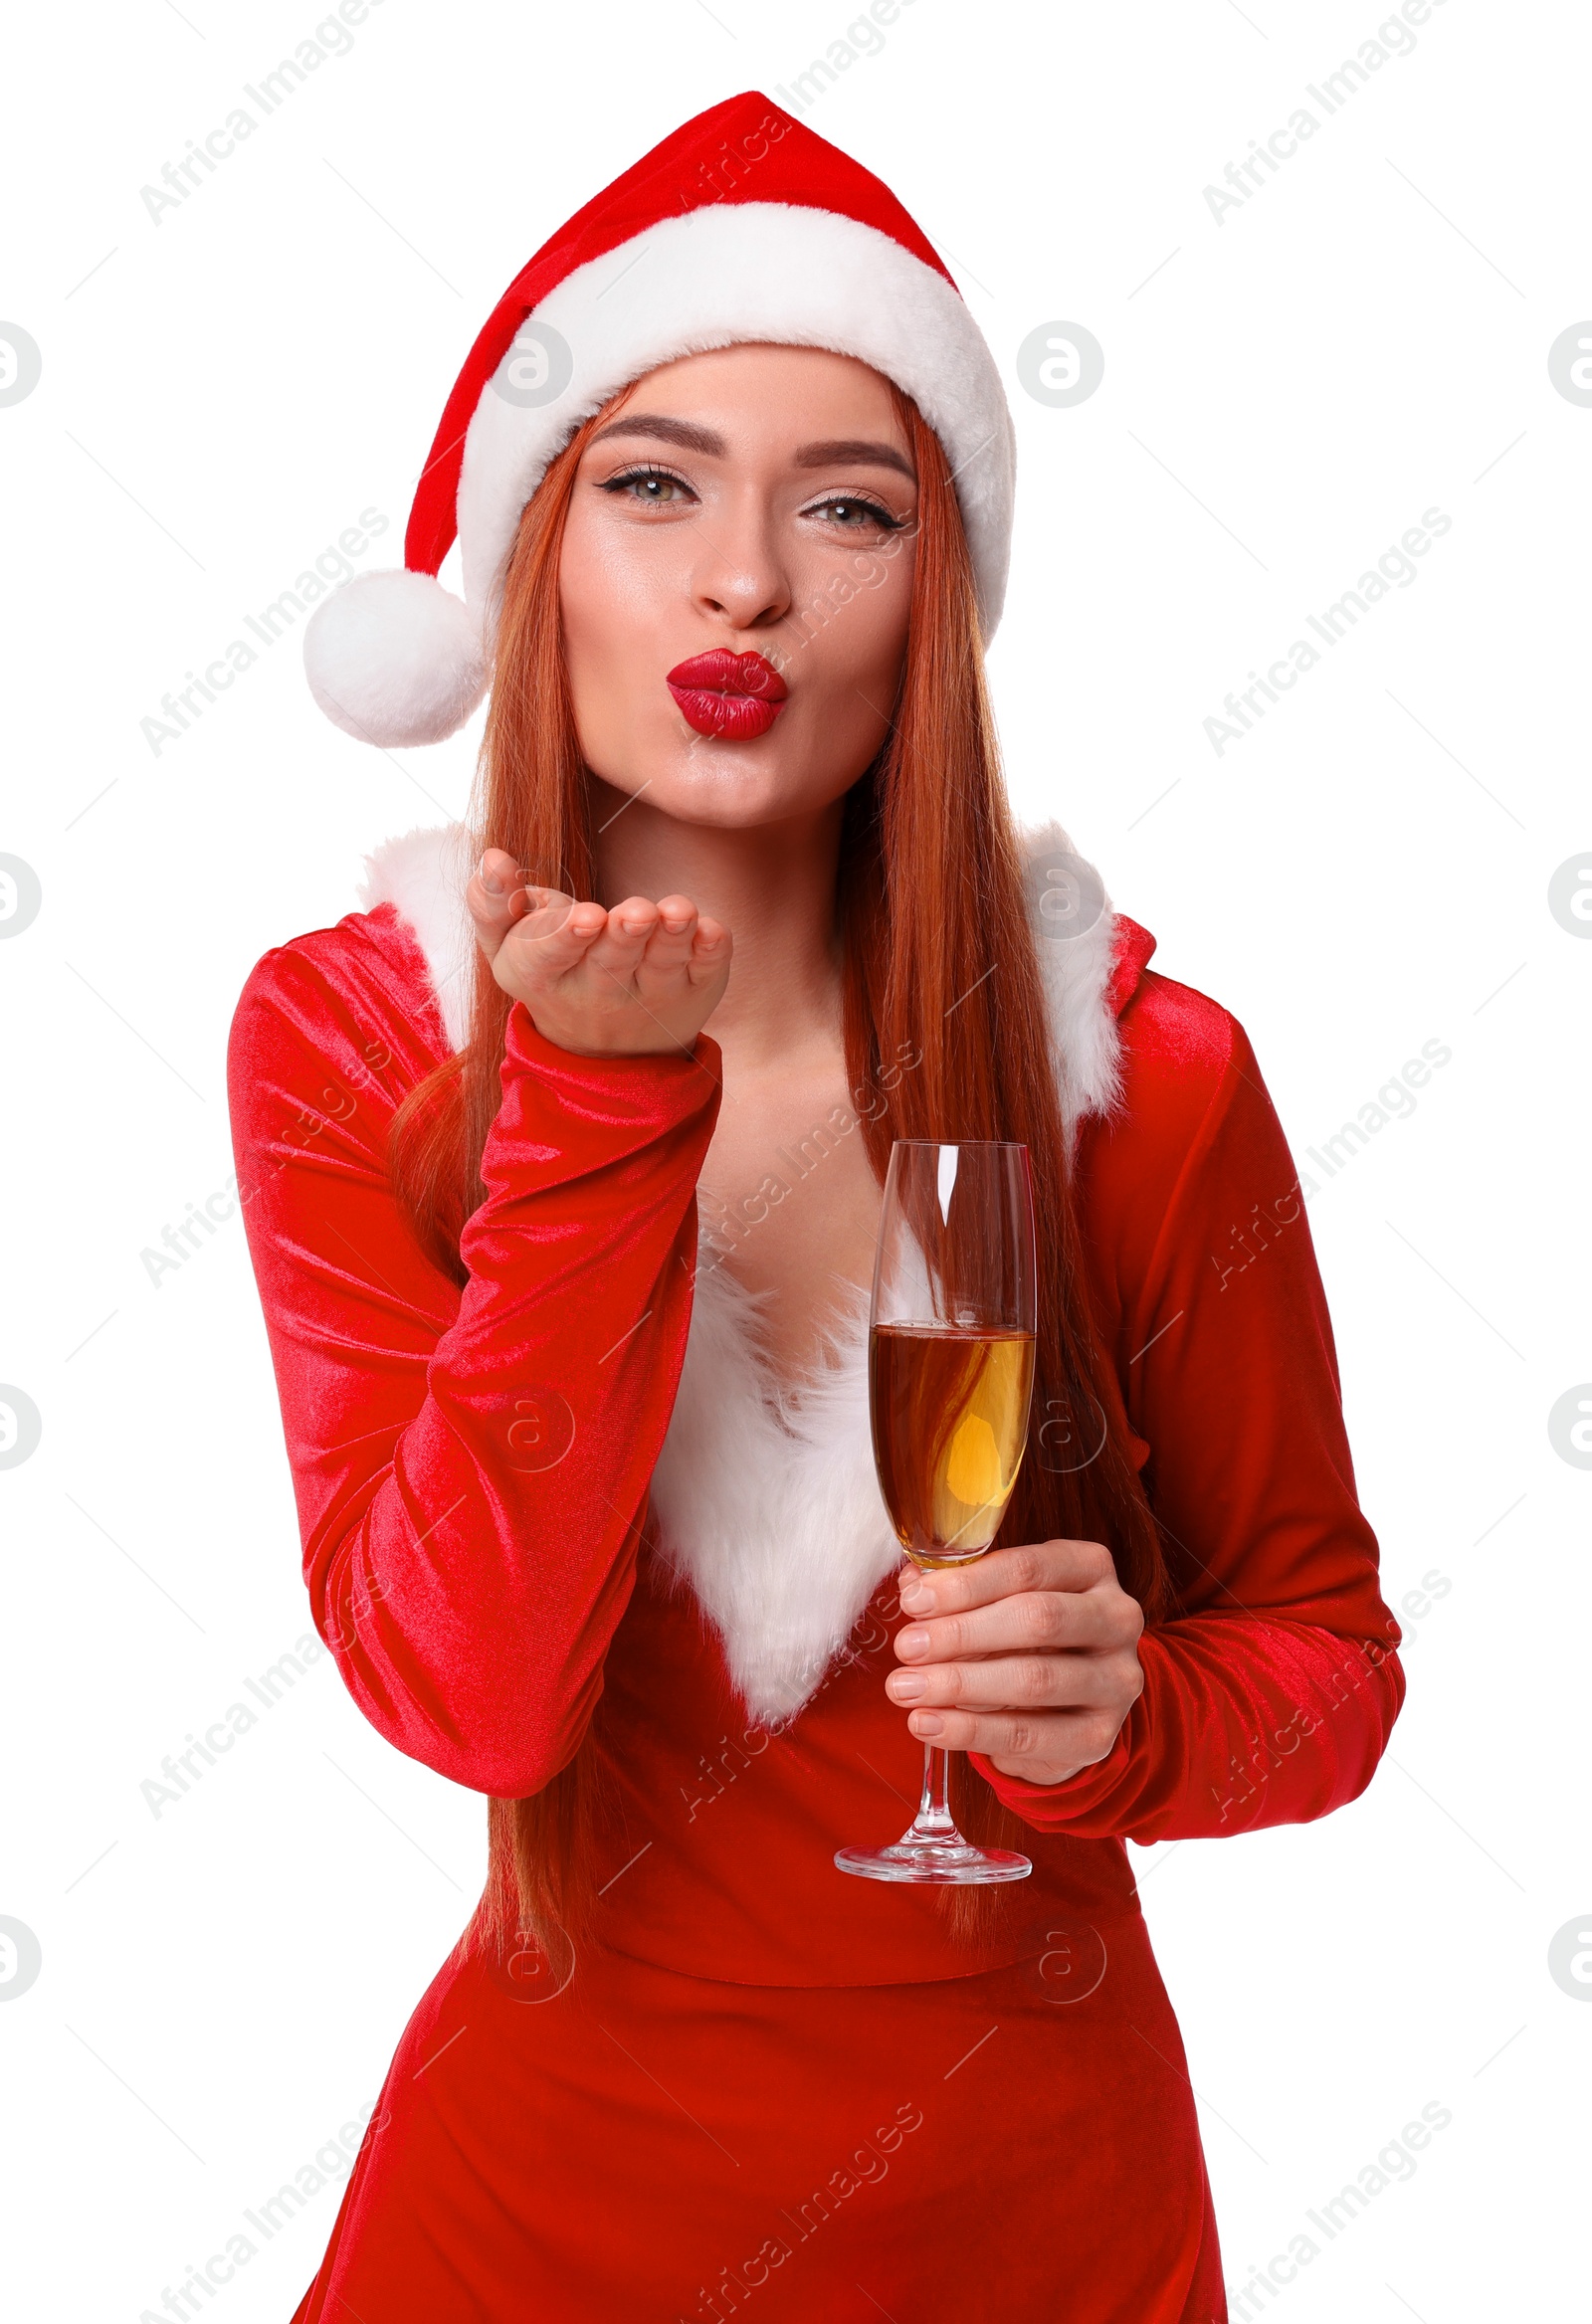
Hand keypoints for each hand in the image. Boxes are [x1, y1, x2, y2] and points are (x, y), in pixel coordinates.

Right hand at [465, 847, 730, 1057]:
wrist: (606, 1047)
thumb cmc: (551, 968)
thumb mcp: (507, 945)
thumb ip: (491, 902)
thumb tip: (493, 857)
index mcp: (542, 975)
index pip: (547, 956)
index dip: (565, 936)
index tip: (586, 917)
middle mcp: (597, 992)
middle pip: (610, 963)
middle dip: (624, 936)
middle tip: (636, 913)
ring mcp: (650, 994)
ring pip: (662, 965)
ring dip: (672, 938)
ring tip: (679, 912)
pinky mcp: (694, 989)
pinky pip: (706, 971)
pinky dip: (712, 952)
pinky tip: (713, 931)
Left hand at [885, 1539, 1144, 1786]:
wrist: (1072, 1704)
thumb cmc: (1028, 1636)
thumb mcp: (1000, 1599)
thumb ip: (960, 1588)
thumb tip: (914, 1588)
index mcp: (1090, 1568)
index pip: (1027, 1568)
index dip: (966, 1585)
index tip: (914, 1603)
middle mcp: (1117, 1618)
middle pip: (1037, 1619)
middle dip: (962, 1634)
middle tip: (908, 1647)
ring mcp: (1116, 1679)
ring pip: (1035, 1680)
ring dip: (960, 1684)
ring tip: (906, 1688)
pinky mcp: (1100, 1735)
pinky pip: (1029, 1735)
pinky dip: (970, 1731)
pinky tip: (927, 1723)